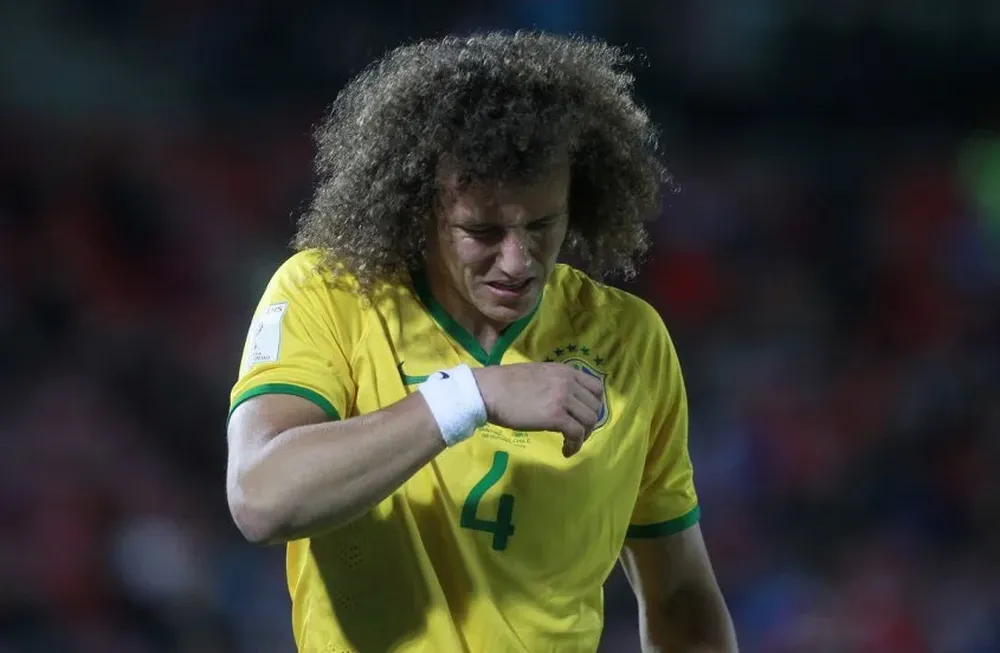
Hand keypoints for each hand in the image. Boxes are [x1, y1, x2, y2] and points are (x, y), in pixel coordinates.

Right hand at [473, 363, 603, 456]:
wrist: (490, 391)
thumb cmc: (506, 383)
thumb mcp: (539, 373)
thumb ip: (556, 382)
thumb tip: (563, 398)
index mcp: (565, 371)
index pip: (596, 387)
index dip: (595, 403)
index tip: (585, 414)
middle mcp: (569, 383)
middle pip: (595, 406)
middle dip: (589, 422)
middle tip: (578, 432)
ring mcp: (563, 399)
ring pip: (589, 421)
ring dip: (583, 435)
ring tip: (571, 442)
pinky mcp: (556, 417)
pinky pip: (576, 434)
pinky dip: (575, 445)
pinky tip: (566, 450)